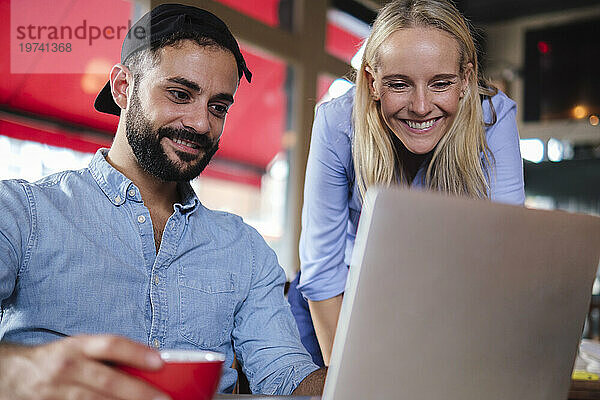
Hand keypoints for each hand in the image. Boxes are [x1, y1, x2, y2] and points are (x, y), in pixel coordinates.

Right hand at [0, 334, 169, 399]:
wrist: (10, 374)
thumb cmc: (54, 360)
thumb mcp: (79, 350)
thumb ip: (108, 357)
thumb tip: (146, 367)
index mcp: (78, 346)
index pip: (112, 345)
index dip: (137, 353)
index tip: (160, 362)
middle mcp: (68, 367)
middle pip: (108, 380)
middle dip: (138, 392)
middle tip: (162, 398)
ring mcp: (57, 392)